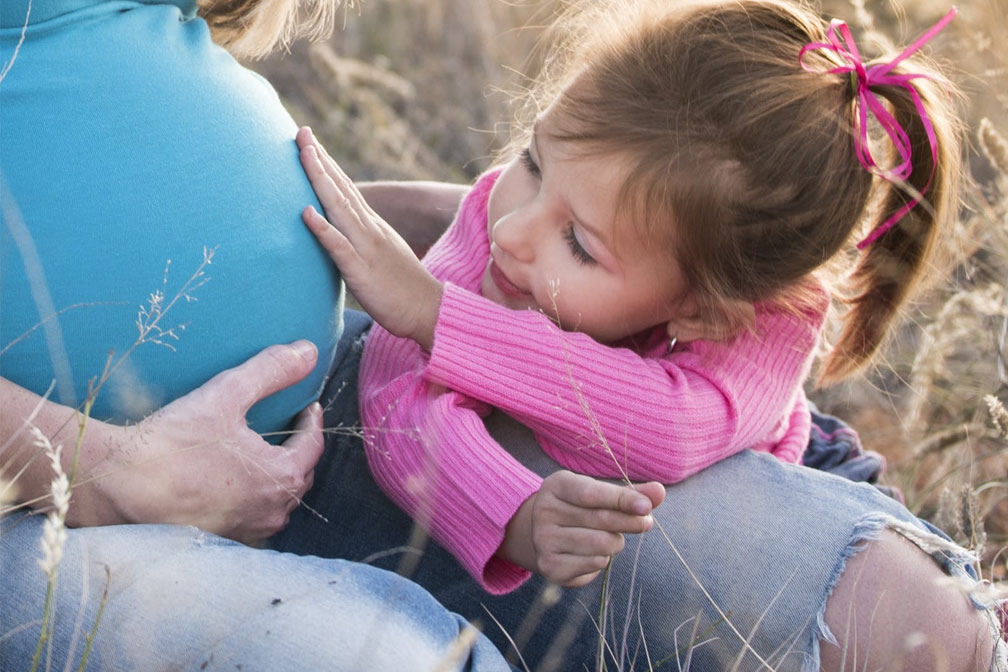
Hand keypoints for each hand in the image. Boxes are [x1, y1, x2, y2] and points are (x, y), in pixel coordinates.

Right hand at [83, 341, 324, 543]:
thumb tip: (308, 351)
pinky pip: (251, 518)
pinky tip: (234, 485)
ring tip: (264, 455)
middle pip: (300, 476)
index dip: (312, 422)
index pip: (313, 446)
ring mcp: (247, 531)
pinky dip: (252, 500)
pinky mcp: (221, 541)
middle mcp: (272, 512)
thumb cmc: (174, 443)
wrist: (119, 486)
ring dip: (277, 478)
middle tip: (289, 428)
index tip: (307, 407)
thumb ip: (271, 371)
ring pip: (277, 502)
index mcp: (282, 477)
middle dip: (298, 450)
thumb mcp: (227, 395)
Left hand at [297, 127, 442, 350]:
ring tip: (303, 154)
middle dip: (319, 159)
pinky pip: (339, 247)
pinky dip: (323, 228)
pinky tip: (306, 212)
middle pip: (341, 188)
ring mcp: (366, 248)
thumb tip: (341, 233)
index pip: (346, 189)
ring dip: (320, 180)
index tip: (309, 141)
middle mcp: (369, 230)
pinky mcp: (362, 271)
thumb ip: (361, 241)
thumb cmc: (403, 290)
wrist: (430, 311)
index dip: (327, 164)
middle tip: (300, 131)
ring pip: (339, 207)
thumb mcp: (381, 256)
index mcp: (372, 227)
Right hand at [499, 471, 665, 587]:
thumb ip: (630, 493)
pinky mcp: (550, 566)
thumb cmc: (581, 509)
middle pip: (600, 519)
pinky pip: (594, 563)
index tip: (646, 506)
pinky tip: (595, 552)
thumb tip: (659, 491)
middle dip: (630, 521)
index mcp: (556, 486)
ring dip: (616, 542)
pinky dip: (604, 559)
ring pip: (601, 544)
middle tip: (646, 523)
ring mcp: (544, 540)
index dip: (622, 499)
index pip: (592, 493)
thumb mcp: (601, 494)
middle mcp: (544, 511)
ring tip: (611, 537)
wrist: (547, 536)